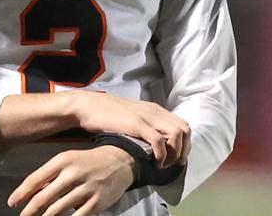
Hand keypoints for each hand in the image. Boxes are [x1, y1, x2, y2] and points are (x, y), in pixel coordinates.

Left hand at [8, 146, 134, 215]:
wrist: (118, 161)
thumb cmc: (85, 162)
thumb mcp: (66, 161)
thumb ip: (49, 176)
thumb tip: (29, 194)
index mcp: (61, 161)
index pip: (35, 179)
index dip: (21, 193)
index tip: (11, 202)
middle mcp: (72, 174)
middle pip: (44, 197)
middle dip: (30, 211)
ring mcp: (85, 189)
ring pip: (58, 210)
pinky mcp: (97, 202)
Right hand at [69, 91, 190, 167]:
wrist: (87, 106)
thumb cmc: (105, 114)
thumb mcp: (131, 116)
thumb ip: (144, 124)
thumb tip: (153, 142)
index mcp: (154, 109)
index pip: (182, 125)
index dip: (184, 144)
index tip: (176, 158)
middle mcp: (154, 111)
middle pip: (185, 130)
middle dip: (183, 150)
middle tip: (173, 164)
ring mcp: (146, 116)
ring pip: (177, 134)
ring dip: (175, 153)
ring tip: (163, 165)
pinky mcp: (136, 124)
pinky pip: (159, 141)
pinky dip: (162, 155)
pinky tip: (155, 163)